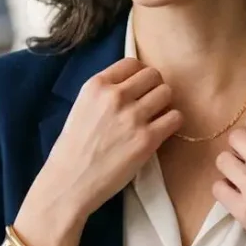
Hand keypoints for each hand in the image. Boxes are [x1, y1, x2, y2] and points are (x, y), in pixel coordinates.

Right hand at [16, 58, 182, 245]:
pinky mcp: (146, 139)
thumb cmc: (72, 149)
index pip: (132, 63)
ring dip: (165, 104)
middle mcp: (115, 96)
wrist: (69, 183)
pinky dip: (172, 123)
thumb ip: (105, 93)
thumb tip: (133, 85)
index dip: (139, 76)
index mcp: (96, 85)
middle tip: (150, 105)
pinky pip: (175, 118)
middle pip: (154, 75)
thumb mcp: (81, 107)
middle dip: (154, 88)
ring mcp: (132, 117)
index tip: (139, 89)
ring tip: (155, 119)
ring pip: (167, 93)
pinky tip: (161, 132)